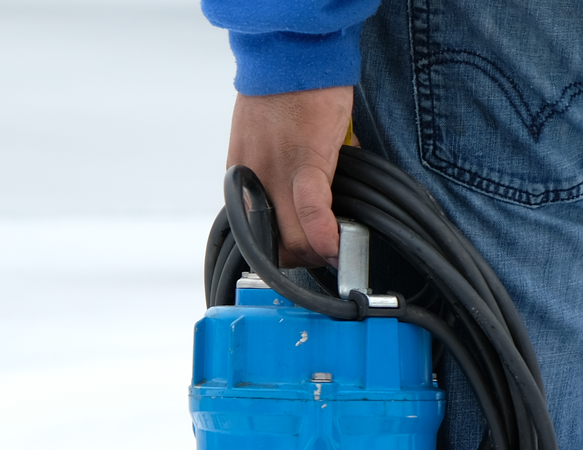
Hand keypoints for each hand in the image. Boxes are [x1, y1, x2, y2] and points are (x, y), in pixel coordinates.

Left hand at [225, 85, 355, 267]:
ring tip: (340, 249)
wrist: (291, 56)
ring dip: (320, 252)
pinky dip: (324, 234)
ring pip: (294, 238)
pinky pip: (311, 209)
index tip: (306, 257)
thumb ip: (285, 177)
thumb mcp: (267, 145)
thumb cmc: (283, 95)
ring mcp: (277, 174)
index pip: (257, 239)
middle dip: (305, 260)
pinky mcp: (306, 160)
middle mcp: (254, 183)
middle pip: (276, 246)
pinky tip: (336, 247)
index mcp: (242, 181)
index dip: (284, 256)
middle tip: (329, 257)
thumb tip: (317, 200)